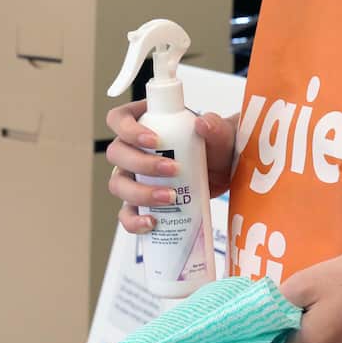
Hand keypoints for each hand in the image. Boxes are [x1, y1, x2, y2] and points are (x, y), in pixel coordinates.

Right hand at [105, 102, 235, 234]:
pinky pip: (126, 214)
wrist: (225, 175)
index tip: (154, 141)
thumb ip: (215, 126)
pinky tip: (152, 223)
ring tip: (171, 197)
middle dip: (141, 164)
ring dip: (139, 192)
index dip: (128, 130)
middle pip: (116, 153)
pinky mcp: (140, 202)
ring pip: (118, 184)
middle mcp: (131, 149)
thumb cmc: (215, 147)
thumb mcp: (219, 133)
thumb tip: (203, 124)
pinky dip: (134, 221)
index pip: (119, 119)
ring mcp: (132, 177)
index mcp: (143, 122)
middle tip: (173, 169)